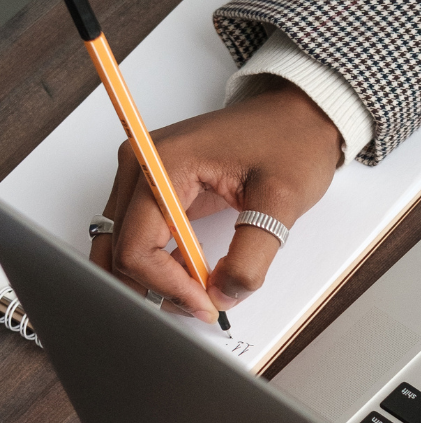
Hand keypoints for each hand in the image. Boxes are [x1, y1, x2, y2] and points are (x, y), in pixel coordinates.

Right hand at [90, 80, 341, 319]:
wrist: (297, 117)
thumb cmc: (289, 142)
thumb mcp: (281, 202)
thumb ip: (251, 257)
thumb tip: (223, 296)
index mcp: (163, 162)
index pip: (137, 247)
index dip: (168, 287)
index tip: (207, 306)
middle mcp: (141, 167)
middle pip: (120, 252)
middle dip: (159, 288)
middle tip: (205, 306)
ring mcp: (143, 178)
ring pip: (122, 250)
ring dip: (154, 282)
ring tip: (200, 293)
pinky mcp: (155, 191)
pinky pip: (139, 239)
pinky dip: (159, 267)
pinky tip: (192, 276)